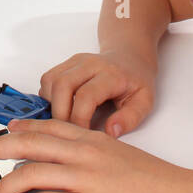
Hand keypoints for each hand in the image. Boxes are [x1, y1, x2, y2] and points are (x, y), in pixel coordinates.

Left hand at [0, 118, 189, 192]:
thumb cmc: (152, 178)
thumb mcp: (117, 151)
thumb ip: (91, 150)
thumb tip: (67, 157)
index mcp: (90, 139)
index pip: (46, 128)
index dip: (21, 129)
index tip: (6, 132)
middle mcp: (82, 154)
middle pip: (29, 145)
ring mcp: (83, 179)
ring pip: (31, 174)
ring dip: (7, 185)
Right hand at [40, 50, 155, 136]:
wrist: (130, 57)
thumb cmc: (136, 82)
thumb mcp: (144, 102)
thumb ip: (129, 119)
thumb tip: (110, 133)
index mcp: (111, 74)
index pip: (86, 96)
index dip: (79, 119)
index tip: (82, 135)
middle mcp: (91, 63)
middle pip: (62, 85)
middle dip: (59, 113)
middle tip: (67, 130)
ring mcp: (76, 61)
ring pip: (50, 81)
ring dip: (51, 104)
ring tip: (64, 120)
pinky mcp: (66, 63)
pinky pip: (48, 79)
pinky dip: (48, 97)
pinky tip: (61, 108)